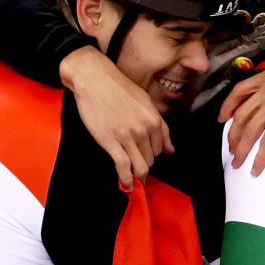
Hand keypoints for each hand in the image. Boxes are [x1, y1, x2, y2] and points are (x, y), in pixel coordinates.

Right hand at [59, 47, 173, 188]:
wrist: (94, 78)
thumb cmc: (117, 88)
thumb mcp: (145, 102)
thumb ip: (160, 127)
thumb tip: (170, 150)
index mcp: (154, 118)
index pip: (159, 149)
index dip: (151, 156)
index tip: (143, 159)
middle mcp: (144, 128)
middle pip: (150, 159)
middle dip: (143, 165)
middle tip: (133, 166)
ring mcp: (127, 135)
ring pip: (140, 166)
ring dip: (137, 177)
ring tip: (133, 182)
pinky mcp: (110, 141)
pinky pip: (123, 167)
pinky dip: (126, 181)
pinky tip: (126, 186)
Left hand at [218, 46, 264, 175]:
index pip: (239, 92)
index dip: (227, 106)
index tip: (222, 118)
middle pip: (240, 116)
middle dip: (232, 135)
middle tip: (231, 147)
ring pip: (249, 131)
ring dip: (241, 149)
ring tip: (237, 162)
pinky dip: (260, 157)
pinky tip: (256, 169)